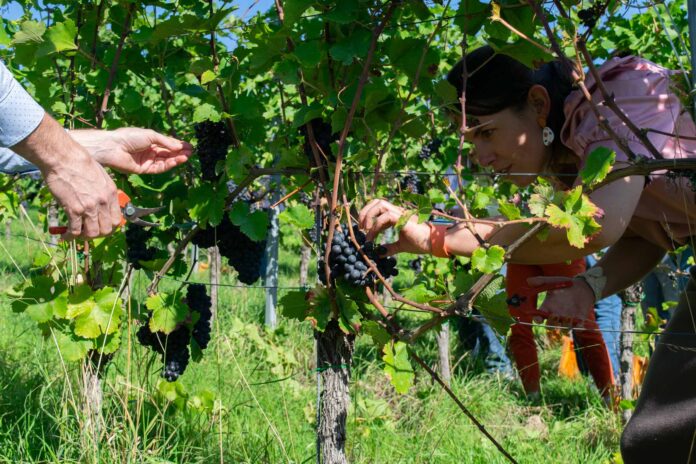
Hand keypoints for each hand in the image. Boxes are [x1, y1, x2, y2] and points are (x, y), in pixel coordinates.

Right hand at [12, 114, 121, 239]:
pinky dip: (69, 236)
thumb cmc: (79, 163)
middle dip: (97, 234)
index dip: (110, 227)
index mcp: (111, 194)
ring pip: (92, 233)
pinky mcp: (74, 209)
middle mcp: (103, 202)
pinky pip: (75, 230)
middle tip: (88, 232)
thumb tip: (103, 203)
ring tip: (77, 234)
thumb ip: (104, 191)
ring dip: (84, 237)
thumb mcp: (100, 176)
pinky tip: (65, 235)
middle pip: (106, 230)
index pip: (118, 220)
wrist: (63, 158)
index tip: (101, 226)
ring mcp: (89, 207)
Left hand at [71, 128, 192, 173]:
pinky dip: (169, 165)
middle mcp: (149, 150)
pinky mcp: (144, 169)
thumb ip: (165, 142)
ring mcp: (147, 160)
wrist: (113, 147)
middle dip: (179, 152)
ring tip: (186, 156)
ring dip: (176, 159)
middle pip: (167, 153)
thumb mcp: (150, 135)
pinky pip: (159, 168)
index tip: (188, 146)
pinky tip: (177, 161)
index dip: (178, 145)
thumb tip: (179, 146)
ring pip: (165, 161)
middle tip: (191, 152)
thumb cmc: (129, 136)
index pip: (167, 144)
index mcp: (149, 140)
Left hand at [357, 199, 430, 255]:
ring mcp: (401, 213)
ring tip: (365, 230)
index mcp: (397, 215)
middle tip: (361, 227)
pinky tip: (373, 237)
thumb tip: (379, 253)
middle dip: (365, 212)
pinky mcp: (403, 219)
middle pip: (377, 201)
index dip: (368, 215)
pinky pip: (386, 217)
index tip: (362, 229)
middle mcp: (398, 211)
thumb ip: (390, 248)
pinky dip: (376, 226)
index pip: (378, 207)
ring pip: (380, 204)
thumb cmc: (421, 243)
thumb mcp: (401, 246)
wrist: (434, 243)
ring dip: (369, 216)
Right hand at [527, 275, 595, 326]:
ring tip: (568, 317)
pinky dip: (576, 325)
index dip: (537, 319)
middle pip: (550, 326)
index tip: (539, 317)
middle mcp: (555, 314)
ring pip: (562, 328)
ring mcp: (566, 318)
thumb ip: (541, 281)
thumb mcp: (553, 281)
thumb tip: (528, 280)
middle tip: (555, 315)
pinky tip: (578, 319)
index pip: (539, 317)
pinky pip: (576, 327)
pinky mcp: (577, 320)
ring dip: (564, 325)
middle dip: (551, 324)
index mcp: (547, 307)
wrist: (583, 286)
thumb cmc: (566, 284)